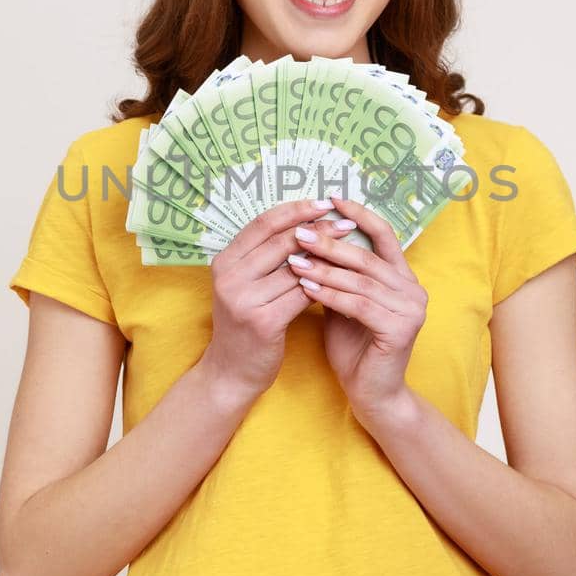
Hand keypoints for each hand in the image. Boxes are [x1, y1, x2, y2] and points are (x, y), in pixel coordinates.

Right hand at [200, 198, 342, 400]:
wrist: (231, 373)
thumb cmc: (245, 324)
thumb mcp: (246, 286)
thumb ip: (266, 258)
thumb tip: (308, 226)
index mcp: (224, 261)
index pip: (263, 224)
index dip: (295, 210)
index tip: (324, 203)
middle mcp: (229, 278)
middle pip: (281, 242)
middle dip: (318, 230)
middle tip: (346, 223)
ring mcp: (244, 301)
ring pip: (296, 269)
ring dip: (327, 258)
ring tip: (351, 251)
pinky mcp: (263, 322)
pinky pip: (302, 295)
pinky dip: (324, 286)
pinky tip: (342, 281)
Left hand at [287, 196, 427, 418]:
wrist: (371, 394)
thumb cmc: (355, 348)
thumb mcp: (342, 303)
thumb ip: (337, 275)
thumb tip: (309, 239)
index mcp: (403, 277)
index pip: (384, 235)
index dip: (358, 215)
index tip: (330, 199)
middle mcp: (413, 289)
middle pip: (367, 255)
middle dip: (330, 242)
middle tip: (299, 233)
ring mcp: (411, 309)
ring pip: (361, 279)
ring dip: (324, 268)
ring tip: (294, 261)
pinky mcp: (401, 329)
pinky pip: (359, 304)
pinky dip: (330, 294)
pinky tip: (306, 288)